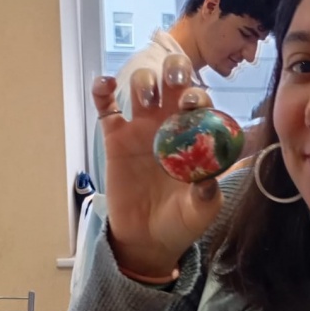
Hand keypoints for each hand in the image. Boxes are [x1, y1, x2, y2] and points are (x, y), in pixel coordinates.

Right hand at [95, 54, 222, 276]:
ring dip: (144, 82)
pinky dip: (101, 90)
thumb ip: (207, 196)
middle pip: (173, 81)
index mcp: (195, 135)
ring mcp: (141, 128)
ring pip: (142, 86)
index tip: (193, 103)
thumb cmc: (181, 221)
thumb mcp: (200, 212)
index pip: (200, 102)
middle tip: (174, 82)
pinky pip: (106, 107)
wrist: (148, 239)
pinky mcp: (115, 138)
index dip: (198, 95)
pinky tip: (105, 84)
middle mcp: (169, 123)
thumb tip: (208, 180)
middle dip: (175, 71)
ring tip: (147, 101)